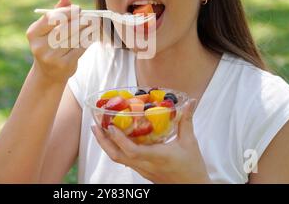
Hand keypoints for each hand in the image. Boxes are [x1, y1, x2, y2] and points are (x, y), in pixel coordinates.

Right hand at [26, 0, 87, 84]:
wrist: (49, 73)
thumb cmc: (50, 44)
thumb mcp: (48, 29)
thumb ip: (57, 12)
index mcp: (33, 34)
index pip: (51, 18)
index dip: (66, 12)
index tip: (78, 9)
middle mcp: (39, 46)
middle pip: (64, 28)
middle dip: (79, 20)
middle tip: (90, 16)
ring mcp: (51, 57)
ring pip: (74, 38)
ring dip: (86, 29)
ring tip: (93, 23)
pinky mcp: (64, 65)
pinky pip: (80, 48)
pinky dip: (88, 40)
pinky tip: (92, 35)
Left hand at [91, 99, 211, 183]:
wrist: (193, 187)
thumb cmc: (192, 167)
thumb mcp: (190, 142)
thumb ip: (186, 121)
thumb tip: (190, 102)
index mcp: (156, 157)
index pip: (132, 151)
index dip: (118, 139)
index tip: (110, 126)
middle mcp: (146, 165)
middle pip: (117, 156)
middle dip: (103, 142)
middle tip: (95, 126)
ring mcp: (143, 170)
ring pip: (119, 159)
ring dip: (107, 145)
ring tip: (100, 130)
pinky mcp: (143, 172)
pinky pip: (125, 160)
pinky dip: (116, 149)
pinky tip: (115, 139)